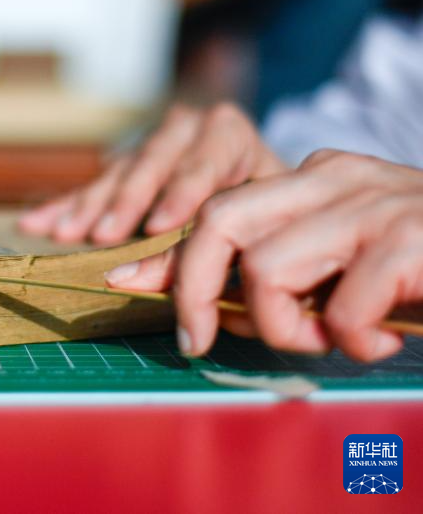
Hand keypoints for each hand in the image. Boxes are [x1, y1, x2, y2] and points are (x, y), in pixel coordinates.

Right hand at [19, 103, 286, 244]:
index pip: (208, 159)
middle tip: (104, 234)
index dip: (184, 192)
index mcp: (231, 135)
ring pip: (119, 172)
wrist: (261, 193)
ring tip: (65, 235)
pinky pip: (92, 184)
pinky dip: (65, 206)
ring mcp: (151, 144)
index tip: (159, 225)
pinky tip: (33, 224)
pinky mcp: (124, 163)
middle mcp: (188, 129)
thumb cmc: (264, 216)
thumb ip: (203, 252)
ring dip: (90, 206)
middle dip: (127, 201)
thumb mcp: (247, 228)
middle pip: (154, 161)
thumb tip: (150, 281)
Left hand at [105, 150, 422, 361]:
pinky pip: (341, 308)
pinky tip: (379, 338)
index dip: (166, 252)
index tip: (123, 281)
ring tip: (331, 338)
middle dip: (189, 286)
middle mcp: (336, 178)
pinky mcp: (409, 242)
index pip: (215, 209)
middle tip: (197, 340)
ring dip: (283, 326)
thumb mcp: (346, 255)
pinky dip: (350, 340)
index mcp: (316, 178)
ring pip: (267, 269)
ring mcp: (373, 206)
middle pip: (219, 223)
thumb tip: (207, 302)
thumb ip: (287, 265)